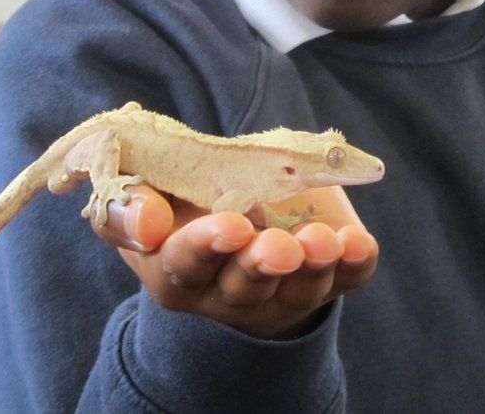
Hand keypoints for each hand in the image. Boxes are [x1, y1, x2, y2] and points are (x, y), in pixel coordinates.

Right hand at [92, 184, 378, 339]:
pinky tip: (358, 245)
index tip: (229, 227)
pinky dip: (354, 264)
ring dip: (313, 265)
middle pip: (244, 287)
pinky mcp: (323, 276)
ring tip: (323, 241)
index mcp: (173, 271)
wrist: (232, 209)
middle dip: (262, 265)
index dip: (205, 247)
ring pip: (298, 288)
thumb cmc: (176, 200)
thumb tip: (146, 221)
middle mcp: (226, 291)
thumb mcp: (141, 194)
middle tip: (278, 245)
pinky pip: (343, 281)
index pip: (184, 266)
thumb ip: (127, 203)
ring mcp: (280, 289)